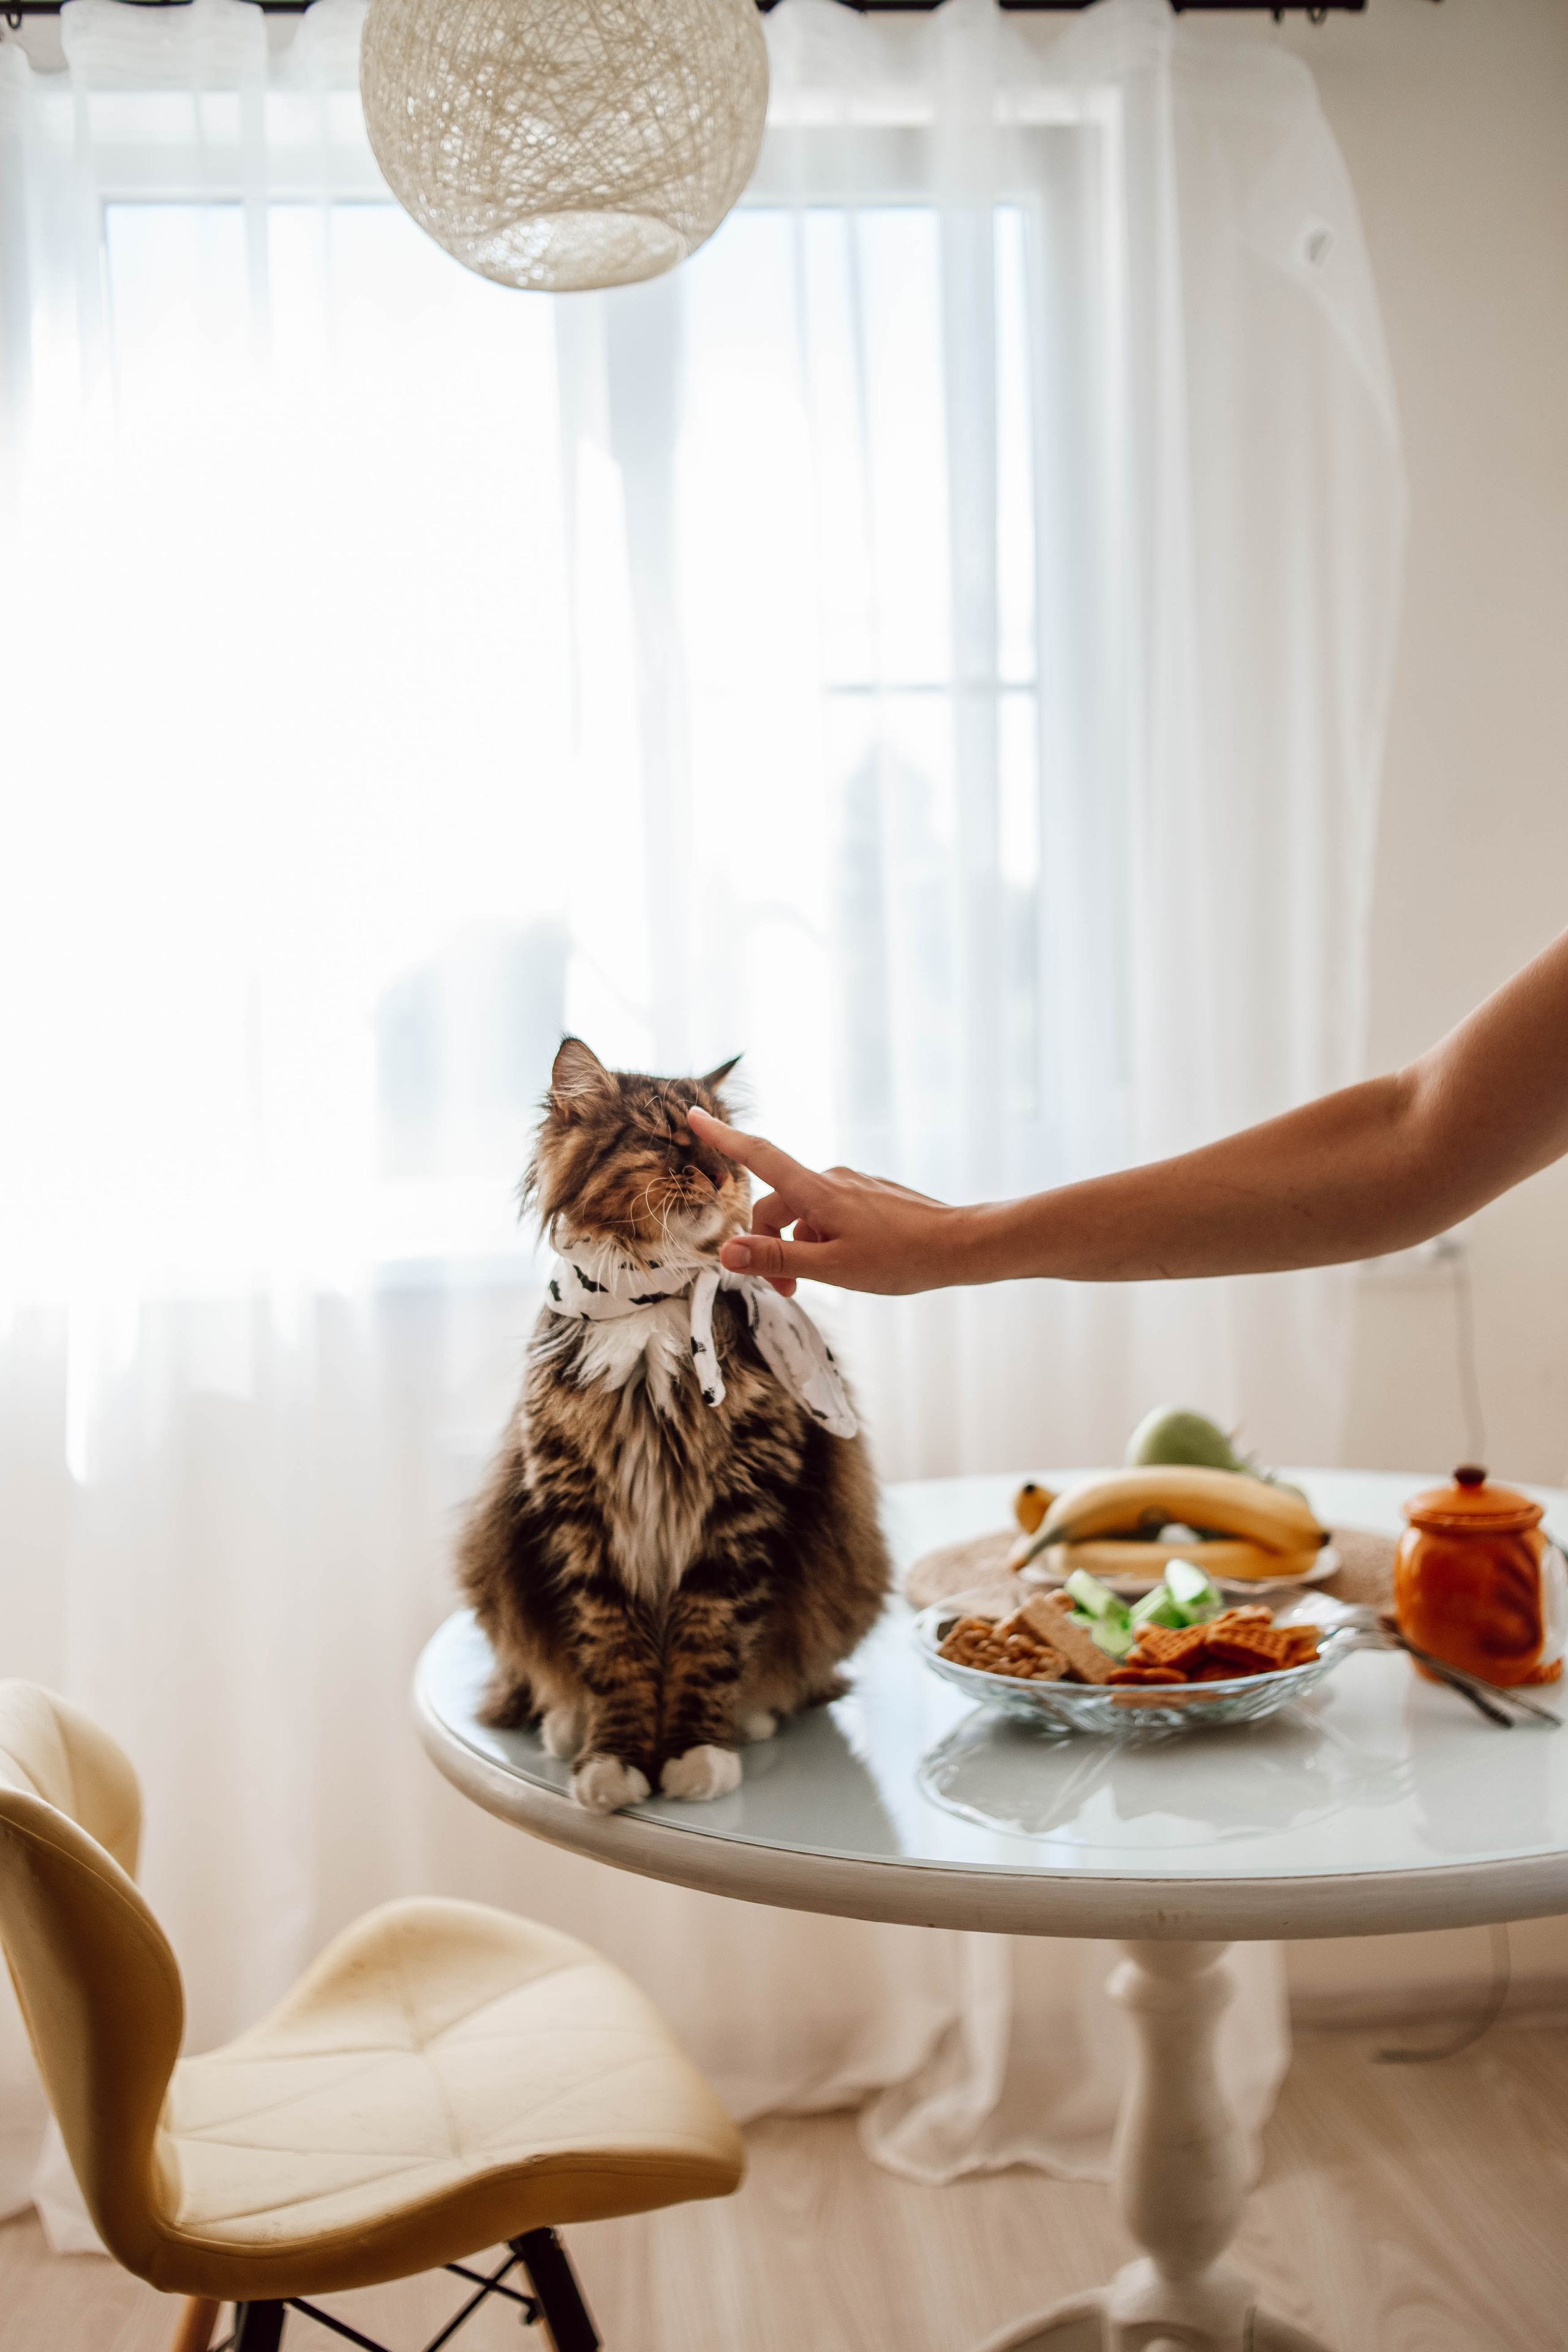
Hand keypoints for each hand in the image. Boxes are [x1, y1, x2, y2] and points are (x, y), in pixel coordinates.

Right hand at [687, 1107, 978, 1297]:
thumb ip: (778, 1259)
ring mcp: (852, 1186)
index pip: (758, 1155)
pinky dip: (824, 1240)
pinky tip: (850, 1265)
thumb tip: (727, 1252)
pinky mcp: (870, 1197)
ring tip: (822, 1283)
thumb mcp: (832, 1268)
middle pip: (778, 1204)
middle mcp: (831, 1180)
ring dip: (800, 1247)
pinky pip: (831, 1215)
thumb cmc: (900, 1258)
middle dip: (770, 1244)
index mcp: (817, 1191)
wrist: (961, 1246)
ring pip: (806, 1214)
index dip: (722, 1137)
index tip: (693, 1114)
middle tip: (786, 1291)